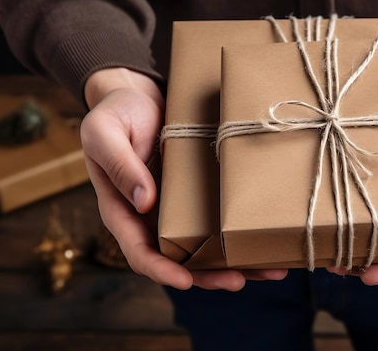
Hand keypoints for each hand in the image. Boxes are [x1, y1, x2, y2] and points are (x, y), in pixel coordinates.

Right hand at [82, 68, 286, 290]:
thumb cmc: (116, 113)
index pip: (138, 252)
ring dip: (236, 261)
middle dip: (208, 275)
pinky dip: (242, 233)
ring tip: (272, 269)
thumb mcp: (105, 133)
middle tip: (238, 280)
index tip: (184, 281)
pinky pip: (219, 220)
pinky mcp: (199, 195)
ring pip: (206, 246)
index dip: (161, 269)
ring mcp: (178, 209)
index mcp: (123, 210)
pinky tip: (269, 238)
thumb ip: (120, 165)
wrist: (140, 96)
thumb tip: (144, 201)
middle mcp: (152, 218)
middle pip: (179, 260)